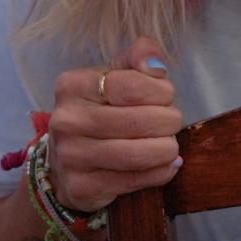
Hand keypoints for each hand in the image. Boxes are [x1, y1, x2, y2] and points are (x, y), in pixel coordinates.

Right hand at [46, 36, 183, 213]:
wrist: (66, 156)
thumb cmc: (101, 106)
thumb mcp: (116, 71)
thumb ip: (140, 54)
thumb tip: (157, 66)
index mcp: (74, 85)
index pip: (133, 86)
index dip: (161, 91)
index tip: (166, 95)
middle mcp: (67, 120)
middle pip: (139, 121)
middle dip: (169, 121)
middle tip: (173, 121)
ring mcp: (71, 156)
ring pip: (136, 154)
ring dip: (166, 149)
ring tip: (171, 144)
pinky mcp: (81, 187)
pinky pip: (133, 181)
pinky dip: (160, 172)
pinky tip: (167, 165)